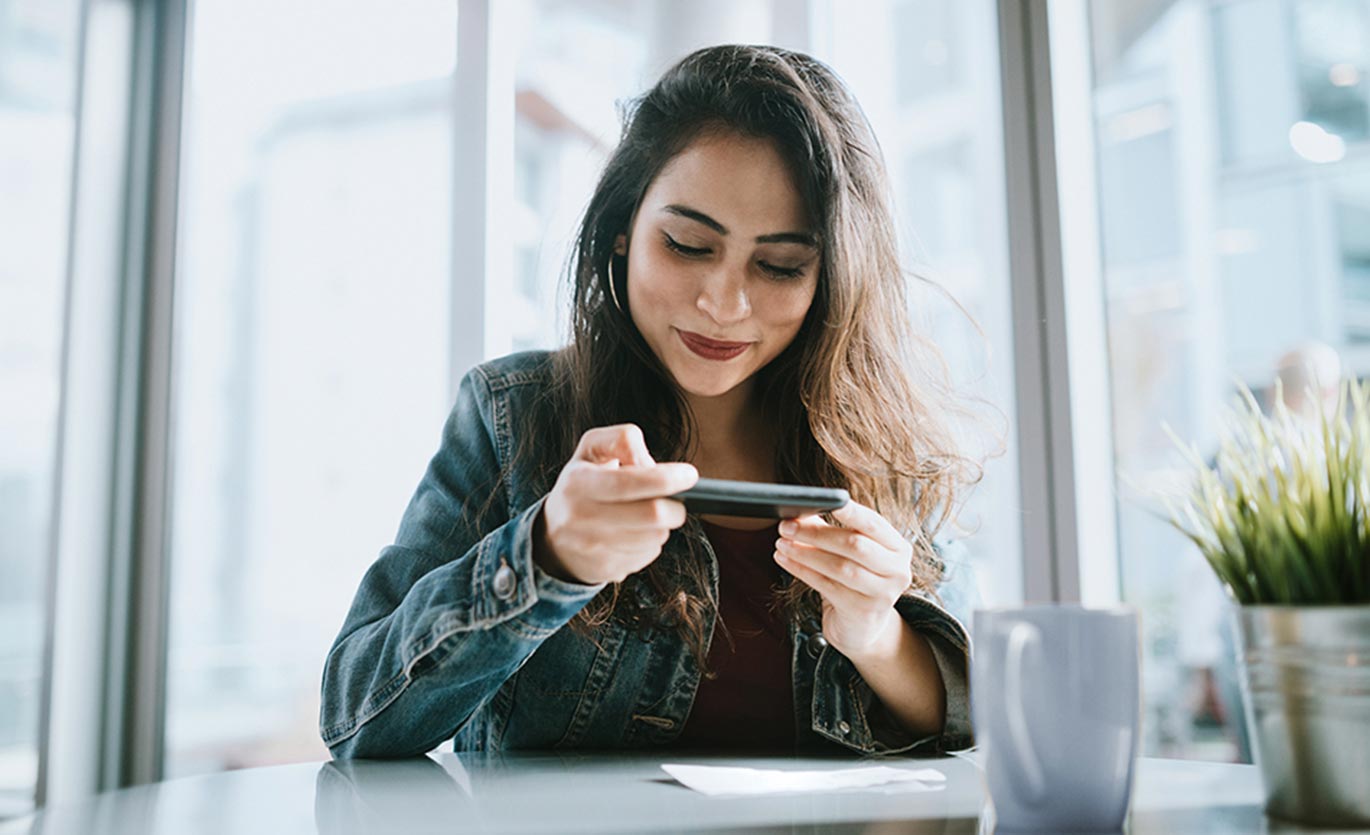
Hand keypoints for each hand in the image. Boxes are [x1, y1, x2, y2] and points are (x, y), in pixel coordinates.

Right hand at [536, 424, 697, 584]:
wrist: (552, 537)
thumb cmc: (582, 485)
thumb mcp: (592, 449)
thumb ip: (622, 440)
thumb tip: (651, 465)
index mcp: (578, 483)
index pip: (627, 483)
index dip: (665, 479)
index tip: (689, 475)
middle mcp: (580, 518)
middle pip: (651, 516)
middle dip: (675, 506)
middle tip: (676, 500)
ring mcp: (592, 548)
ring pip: (654, 537)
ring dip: (662, 525)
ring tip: (647, 515)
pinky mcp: (605, 570)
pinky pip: (648, 555)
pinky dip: (651, 542)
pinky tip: (636, 533)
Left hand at [773, 501, 913, 660]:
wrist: (862, 627)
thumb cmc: (854, 580)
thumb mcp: (849, 553)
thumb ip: (829, 529)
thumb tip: (800, 511)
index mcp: (898, 547)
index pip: (874, 524)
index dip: (851, 512)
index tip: (828, 500)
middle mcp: (897, 570)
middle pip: (855, 545)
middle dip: (816, 533)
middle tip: (786, 526)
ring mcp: (883, 593)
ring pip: (840, 567)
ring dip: (806, 552)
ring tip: (782, 543)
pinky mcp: (863, 611)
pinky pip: (827, 586)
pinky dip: (802, 571)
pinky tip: (785, 561)